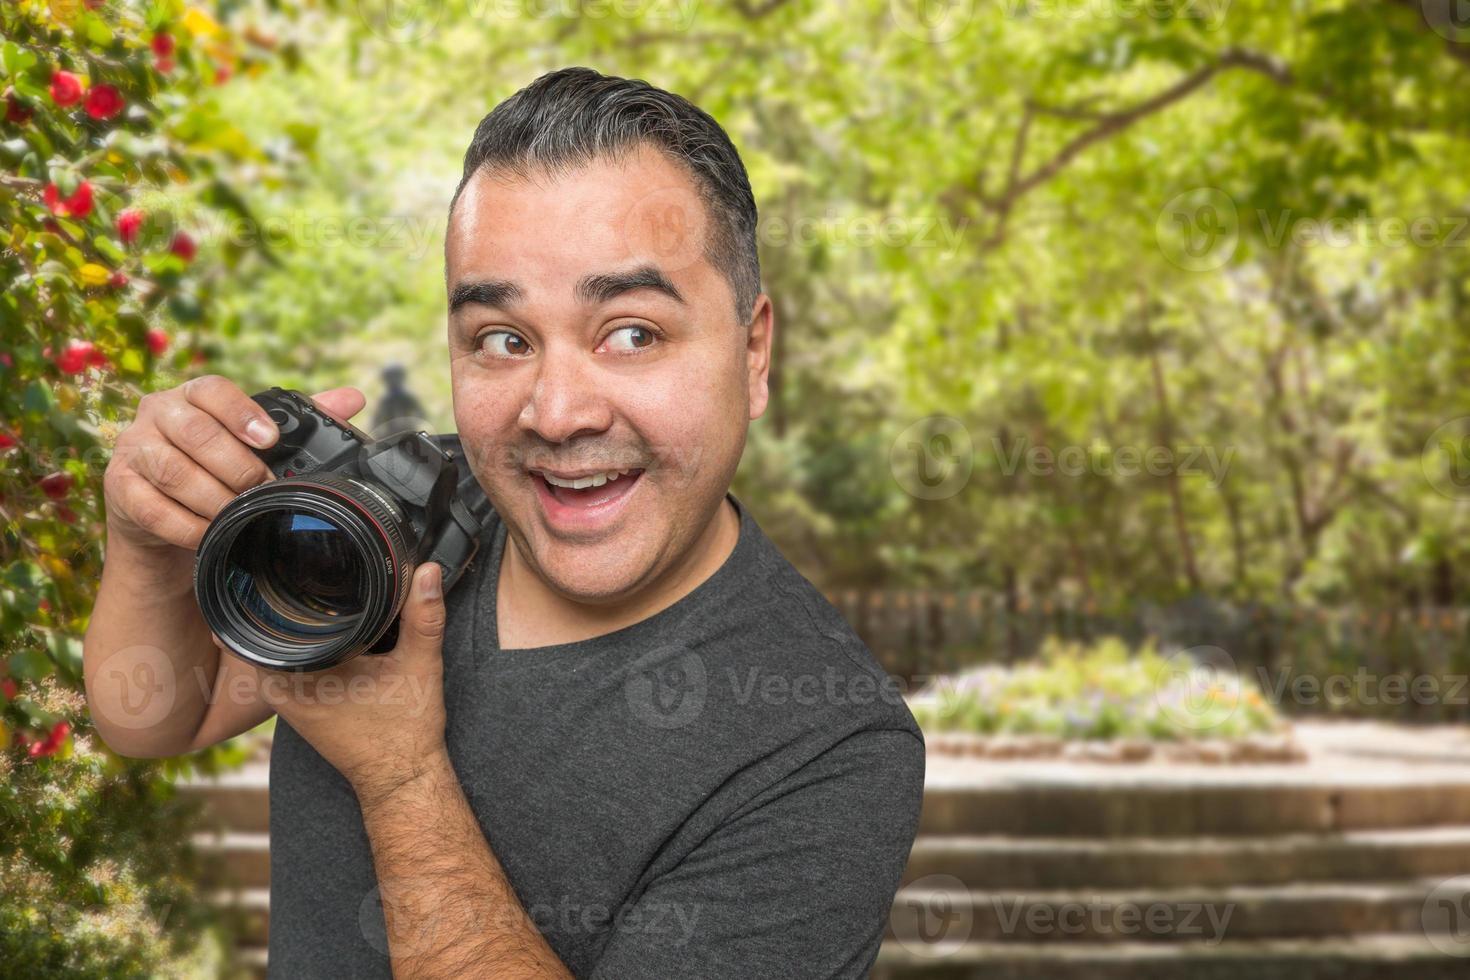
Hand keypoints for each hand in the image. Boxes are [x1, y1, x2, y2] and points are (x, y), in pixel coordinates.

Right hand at [104, 375, 365, 553]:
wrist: (164, 516)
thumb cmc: (217, 468)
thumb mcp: (254, 443)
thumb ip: (301, 419)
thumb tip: (353, 399)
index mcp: (193, 395)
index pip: (211, 389)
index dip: (240, 412)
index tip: (270, 439)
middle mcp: (157, 414)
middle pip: (195, 433)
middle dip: (237, 466)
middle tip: (263, 488)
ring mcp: (132, 450)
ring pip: (173, 471)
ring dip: (215, 498)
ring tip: (241, 514)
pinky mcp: (119, 489)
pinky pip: (155, 509)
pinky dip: (189, 526)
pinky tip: (211, 534)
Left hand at [265, 563, 450, 806]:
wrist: (403, 778)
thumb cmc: (405, 733)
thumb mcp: (420, 666)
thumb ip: (423, 617)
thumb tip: (428, 572)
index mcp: (300, 676)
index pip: (262, 622)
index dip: (269, 591)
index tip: (280, 567)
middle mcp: (285, 689)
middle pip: (265, 631)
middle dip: (281, 602)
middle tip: (299, 572)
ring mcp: (289, 701)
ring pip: (276, 649)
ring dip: (290, 625)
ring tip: (309, 593)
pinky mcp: (301, 707)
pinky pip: (289, 666)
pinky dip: (302, 647)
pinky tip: (324, 631)